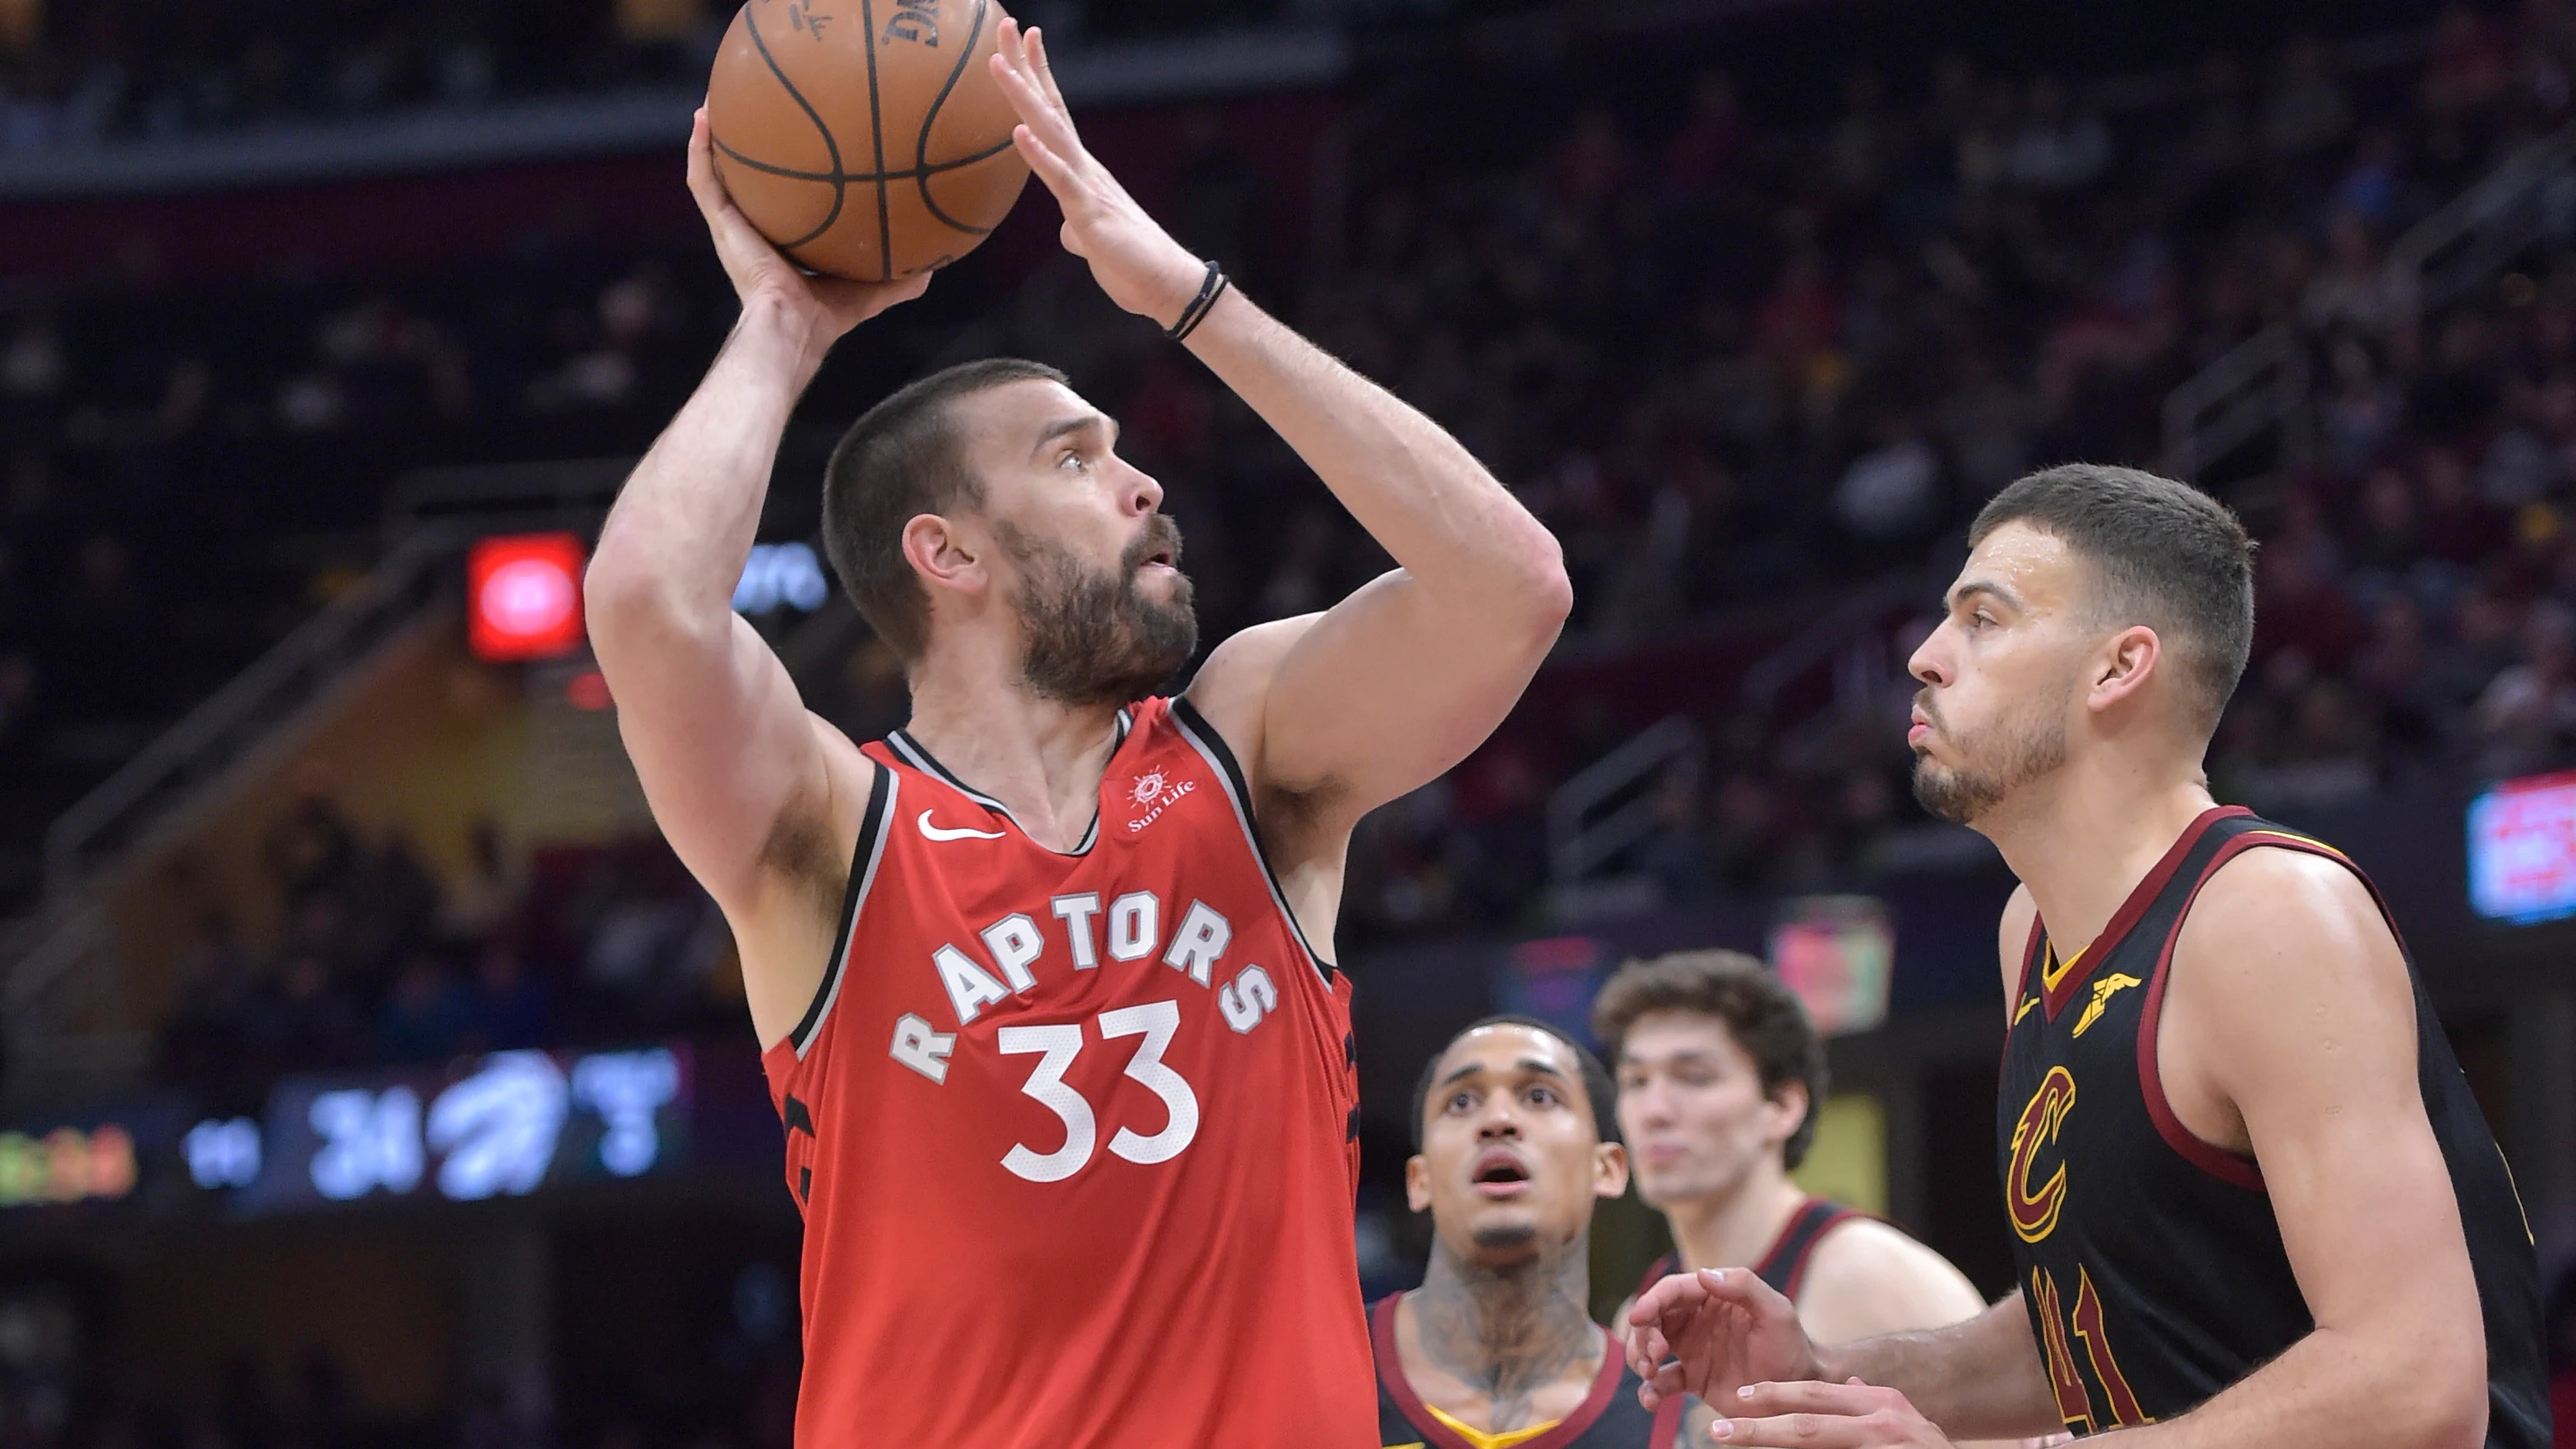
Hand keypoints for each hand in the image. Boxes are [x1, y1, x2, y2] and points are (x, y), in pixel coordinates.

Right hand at [686, 106, 926, 364]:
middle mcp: (753, 232)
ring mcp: (732, 227)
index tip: (795, 148)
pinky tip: (702, 117)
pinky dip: (699, 148)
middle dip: (744, 152)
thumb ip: (900, 280)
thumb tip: (935, 268)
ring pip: (714, 174)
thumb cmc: (828, 316)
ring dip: (710, 138)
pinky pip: (703, 180)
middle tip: (751, 115)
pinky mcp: (721, 226)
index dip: (785, 182)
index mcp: (781, 246)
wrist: (793, 326)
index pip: (781, 207)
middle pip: (744, 184)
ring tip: (713, 103)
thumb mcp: (871, 290)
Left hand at [988, 19, 1206, 326]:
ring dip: (1023, 97)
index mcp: (1079, 170)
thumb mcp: (1090, 240)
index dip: (1035, 75)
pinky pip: (1059, 180)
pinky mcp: (1088, 213)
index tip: (1022, 38)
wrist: (1161, 284)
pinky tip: (1019, 133)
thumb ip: (1076, 228)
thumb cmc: (1129, 262)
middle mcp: (1082, 167)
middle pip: (1047, 107)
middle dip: (1024, 66)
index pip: (1052, 113)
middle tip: (1006, 24)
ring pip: (1049, 133)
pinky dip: (1038, 156)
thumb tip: (1068, 232)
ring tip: (999, 65)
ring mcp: (1085, 186)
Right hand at [1628, 1268, 1824, 1410]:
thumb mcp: (1776, 1311)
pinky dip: (1649, 1390)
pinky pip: (1662, 1382)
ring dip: (1640, 1358)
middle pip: (1653, 1318)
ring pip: (1649, 1348)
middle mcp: (1697, 1320)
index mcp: (1713, 1297)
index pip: (1672, 1291)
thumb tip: (1702, 1274)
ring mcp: (1692, 1350)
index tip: (1638, 1318)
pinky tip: (1652, 1400)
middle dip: (1643, 1334)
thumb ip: (1744, 1286)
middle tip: (1654, 1354)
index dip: (1650, 1301)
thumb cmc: (1791, 1345)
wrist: (1800, 1391)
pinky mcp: (1693, 1378)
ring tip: (1651, 1374)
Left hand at [1707, 1379, 1954, 1447]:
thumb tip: (1853, 1385)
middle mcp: (1884, 1423)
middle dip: (1758, 1429)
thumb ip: (1873, 1406)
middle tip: (1718, 1431)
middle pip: (1807, 1425)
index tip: (1740, 1398)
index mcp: (1882, 1404)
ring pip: (1812, 1445)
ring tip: (1733, 1447)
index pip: (1817, 1394)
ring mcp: (1885, 1445)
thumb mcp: (1907, 1423)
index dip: (1775, 1395)